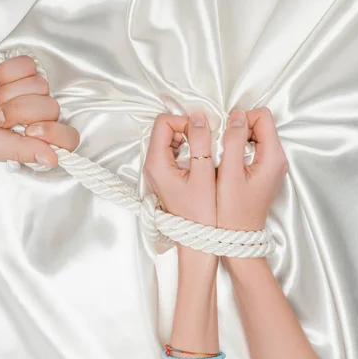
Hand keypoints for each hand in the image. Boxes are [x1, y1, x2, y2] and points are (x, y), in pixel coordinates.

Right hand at [0, 56, 79, 166]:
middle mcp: (37, 116)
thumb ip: (22, 151)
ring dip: (7, 92)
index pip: (68, 138)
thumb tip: (53, 160)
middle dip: (18, 111)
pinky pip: (28, 65)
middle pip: (52, 109)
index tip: (29, 131)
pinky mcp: (21, 69)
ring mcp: (30, 90)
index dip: (53, 133)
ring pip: (41, 85)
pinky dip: (5, 72)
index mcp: (34, 139)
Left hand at [144, 112, 216, 227]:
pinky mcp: (164, 177)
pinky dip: (186, 150)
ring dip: (187, 139)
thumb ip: (201, 143)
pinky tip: (199, 161)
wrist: (197, 240)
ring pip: (168, 140)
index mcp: (157, 163)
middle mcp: (151, 165)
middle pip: (164, 130)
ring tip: (204, 151)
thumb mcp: (204, 174)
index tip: (202, 132)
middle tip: (206, 140)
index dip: (184, 121)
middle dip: (186, 129)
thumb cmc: (202, 213)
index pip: (163, 122)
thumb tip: (199, 118)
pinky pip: (171, 152)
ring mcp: (156, 171)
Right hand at [217, 108, 287, 230]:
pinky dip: (239, 148)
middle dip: (239, 128)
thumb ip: (233, 142)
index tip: (224, 134)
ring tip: (222, 153)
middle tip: (221, 144)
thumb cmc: (232, 212)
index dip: (241, 119)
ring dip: (238, 138)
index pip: (262, 117)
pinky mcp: (265, 171)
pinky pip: (254, 148)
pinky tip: (227, 162)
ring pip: (256, 135)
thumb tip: (235, 116)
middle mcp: (278, 159)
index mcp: (273, 157)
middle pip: (260, 124)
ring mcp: (273, 166)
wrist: (238, 238)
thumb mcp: (229, 175)